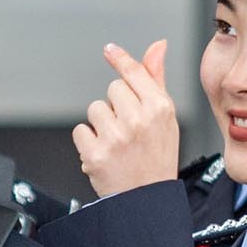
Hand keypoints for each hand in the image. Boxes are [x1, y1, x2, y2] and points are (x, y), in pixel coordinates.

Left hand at [72, 41, 180, 198]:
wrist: (146, 200)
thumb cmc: (157, 157)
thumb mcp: (166, 118)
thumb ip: (156, 79)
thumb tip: (157, 45)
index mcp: (159, 108)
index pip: (134, 73)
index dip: (120, 59)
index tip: (109, 50)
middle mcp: (138, 120)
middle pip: (112, 89)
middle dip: (116, 105)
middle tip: (129, 129)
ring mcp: (116, 138)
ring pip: (94, 109)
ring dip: (101, 124)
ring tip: (117, 143)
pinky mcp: (96, 154)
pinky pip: (80, 130)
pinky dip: (88, 142)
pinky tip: (104, 153)